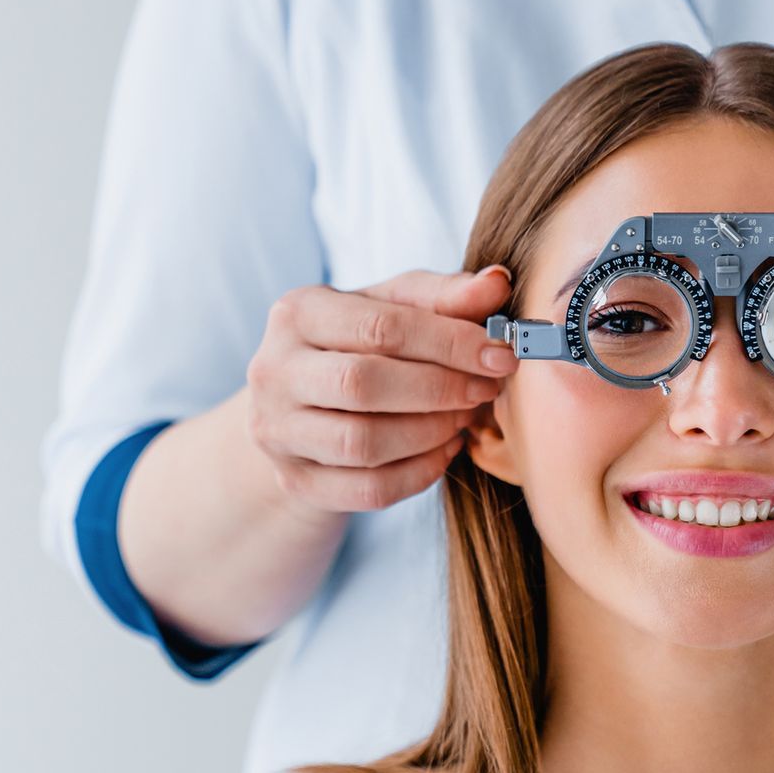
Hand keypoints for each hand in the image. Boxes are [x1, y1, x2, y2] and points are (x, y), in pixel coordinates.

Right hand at [246, 265, 517, 513]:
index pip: (381, 326)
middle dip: (440, 389)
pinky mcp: (294, 480)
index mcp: (297, 313)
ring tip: (464, 418)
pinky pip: (367, 489)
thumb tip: (498, 283)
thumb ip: (444, 295)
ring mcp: (277, 432)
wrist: (302, 408)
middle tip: (485, 390)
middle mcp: (273, 371)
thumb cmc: (357, 346)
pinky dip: (419, 473)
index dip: (450, 343)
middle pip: (364, 384)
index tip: (500, 355)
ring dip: (431, 432)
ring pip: (363, 443)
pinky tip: (445, 449)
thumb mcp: (393, 308)